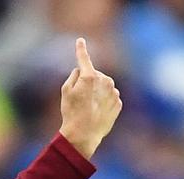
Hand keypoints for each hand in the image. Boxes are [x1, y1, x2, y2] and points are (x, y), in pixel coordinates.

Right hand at [59, 37, 121, 159]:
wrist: (84, 134)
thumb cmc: (71, 113)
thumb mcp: (65, 92)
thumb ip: (74, 77)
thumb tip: (81, 71)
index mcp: (89, 76)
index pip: (84, 59)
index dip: (81, 49)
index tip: (80, 40)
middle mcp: (105, 80)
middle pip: (94, 75)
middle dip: (88, 82)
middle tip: (78, 99)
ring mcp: (113, 91)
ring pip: (103, 86)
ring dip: (96, 92)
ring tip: (87, 108)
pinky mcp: (118, 102)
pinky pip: (109, 97)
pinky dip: (103, 102)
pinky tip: (96, 113)